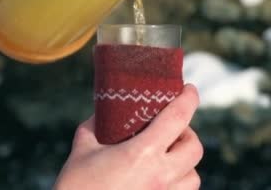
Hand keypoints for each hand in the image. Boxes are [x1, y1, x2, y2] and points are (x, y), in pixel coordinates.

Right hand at [54, 84, 202, 189]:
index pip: (177, 118)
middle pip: (194, 149)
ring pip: (193, 177)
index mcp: (142, 154)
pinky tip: (158, 179)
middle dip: (187, 134)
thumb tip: (103, 112)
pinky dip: (177, 183)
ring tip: (166, 158)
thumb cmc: (76, 186)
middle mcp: (160, 177)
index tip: (189, 89)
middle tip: (171, 129)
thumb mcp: (82, 148)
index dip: (188, 99)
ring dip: (184, 163)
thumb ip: (95, 126)